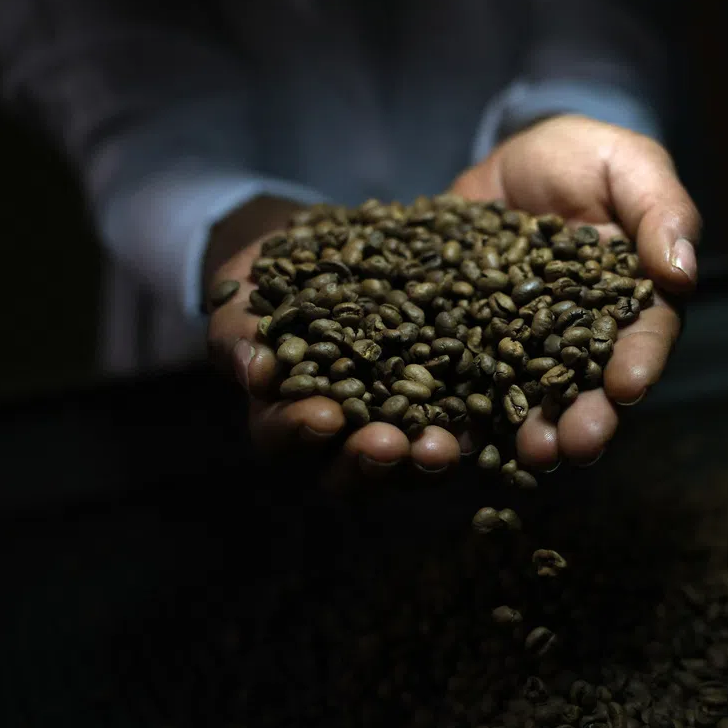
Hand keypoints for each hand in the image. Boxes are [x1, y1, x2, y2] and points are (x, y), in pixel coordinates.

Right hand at [206, 202, 463, 488]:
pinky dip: (470, 427)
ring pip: (406, 460)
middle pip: (350, 467)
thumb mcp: (244, 298)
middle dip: (369, 460)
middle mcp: (339, 436)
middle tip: (388, 445)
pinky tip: (486, 420)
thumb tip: (253, 369)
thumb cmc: (266, 286)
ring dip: (423, 459)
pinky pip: (456, 427)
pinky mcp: (439, 407)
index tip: (325, 417)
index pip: (286, 435)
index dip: (303, 430)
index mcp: (283, 415)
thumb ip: (241, 332)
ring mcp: (392, 425)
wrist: (323, 259)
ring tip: (442, 446)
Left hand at [450, 114, 700, 468]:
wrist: (511, 157)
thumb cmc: (587, 157)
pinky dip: (454, 410)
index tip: (627, 387)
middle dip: (579, 420)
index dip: (637, 364)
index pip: (643, 339)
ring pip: (525, 397)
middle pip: (584, 387)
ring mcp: (523, 344)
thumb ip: (661, 212)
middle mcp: (580, 338)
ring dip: (521, 430)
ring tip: (517, 453)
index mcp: (631, 304)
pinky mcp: (469, 339)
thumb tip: (683, 270)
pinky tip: (445, 434)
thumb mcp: (631, 165)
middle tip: (568, 446)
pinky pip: (461, 379)